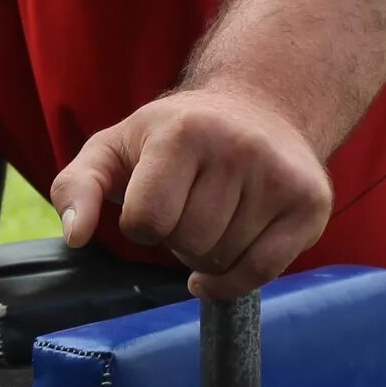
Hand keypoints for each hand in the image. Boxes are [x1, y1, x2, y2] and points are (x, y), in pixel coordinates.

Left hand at [48, 85, 334, 300]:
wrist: (260, 106)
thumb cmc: (175, 136)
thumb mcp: (114, 148)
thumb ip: (77, 187)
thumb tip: (75, 236)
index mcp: (183, 131)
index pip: (146, 221)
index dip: (141, 224)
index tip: (152, 201)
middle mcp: (238, 148)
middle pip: (188, 242)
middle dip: (178, 238)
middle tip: (189, 206)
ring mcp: (279, 176)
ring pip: (224, 259)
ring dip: (208, 253)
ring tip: (215, 215)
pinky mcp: (310, 203)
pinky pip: (263, 272)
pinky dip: (235, 280)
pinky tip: (226, 257)